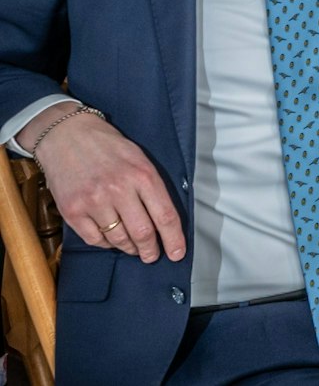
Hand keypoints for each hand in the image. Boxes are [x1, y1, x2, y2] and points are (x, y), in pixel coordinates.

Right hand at [33, 107, 185, 263]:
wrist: (67, 136)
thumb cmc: (108, 147)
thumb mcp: (140, 159)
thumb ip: (153, 187)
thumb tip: (165, 220)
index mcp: (142, 175)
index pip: (165, 216)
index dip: (174, 239)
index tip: (177, 253)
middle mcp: (119, 189)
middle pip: (143, 233)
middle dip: (151, 250)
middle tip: (152, 256)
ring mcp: (94, 201)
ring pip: (119, 239)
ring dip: (129, 248)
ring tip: (132, 247)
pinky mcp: (72, 211)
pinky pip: (94, 239)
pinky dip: (105, 243)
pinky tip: (110, 237)